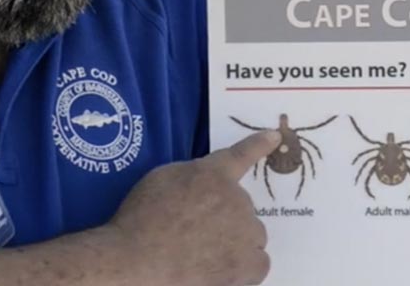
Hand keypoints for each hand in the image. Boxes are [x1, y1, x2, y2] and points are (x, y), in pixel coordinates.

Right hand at [108, 130, 281, 285]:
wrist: (135, 260)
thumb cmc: (140, 220)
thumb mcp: (162, 180)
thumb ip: (191, 176)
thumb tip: (205, 183)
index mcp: (213, 174)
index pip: (242, 154)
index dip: (259, 144)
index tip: (274, 136)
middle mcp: (237, 198)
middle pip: (242, 207)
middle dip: (225, 218)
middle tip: (196, 233)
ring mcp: (245, 230)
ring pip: (251, 235)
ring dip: (235, 242)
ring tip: (204, 256)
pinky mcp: (247, 263)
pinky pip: (258, 263)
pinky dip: (245, 268)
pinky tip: (221, 272)